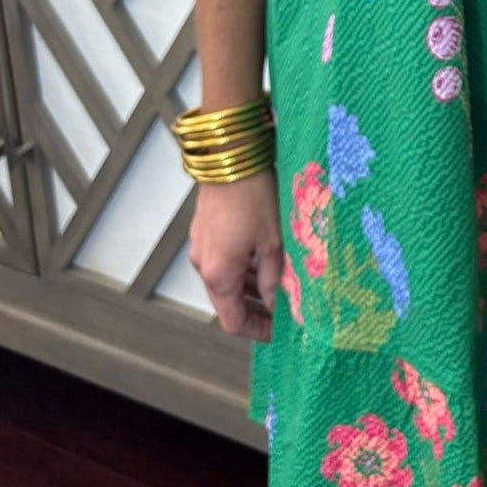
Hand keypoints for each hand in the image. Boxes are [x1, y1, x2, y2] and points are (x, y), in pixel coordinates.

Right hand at [189, 170, 283, 341]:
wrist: (231, 155)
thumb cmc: (253, 196)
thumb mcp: (272, 243)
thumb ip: (274, 279)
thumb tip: (278, 304)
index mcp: (219, 274)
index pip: (233, 321)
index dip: (257, 330)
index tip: (278, 331)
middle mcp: (204, 264)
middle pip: (227, 302)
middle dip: (256, 309)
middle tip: (284, 310)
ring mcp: (201, 246)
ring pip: (225, 280)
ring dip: (250, 287)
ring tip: (280, 284)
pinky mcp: (205, 230)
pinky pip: (222, 260)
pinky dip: (242, 267)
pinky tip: (264, 259)